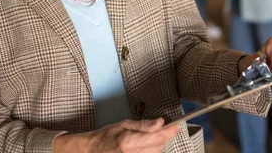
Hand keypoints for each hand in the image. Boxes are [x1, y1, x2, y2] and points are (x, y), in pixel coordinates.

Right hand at [53, 118, 179, 152]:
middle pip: (159, 146)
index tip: (176, 124)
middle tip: (161, 126)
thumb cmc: (108, 135)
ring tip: (150, 136)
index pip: (158, 137)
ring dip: (158, 144)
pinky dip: (152, 151)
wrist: (95, 150)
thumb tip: (160, 122)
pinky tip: (147, 145)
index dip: (170, 131)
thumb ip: (144, 125)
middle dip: (163, 136)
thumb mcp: (124, 124)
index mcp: (131, 142)